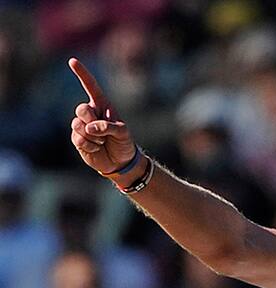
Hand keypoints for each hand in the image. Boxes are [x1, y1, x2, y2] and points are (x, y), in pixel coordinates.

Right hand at [68, 58, 135, 174]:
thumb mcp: (123, 132)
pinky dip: (90, 145)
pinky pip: (78, 138)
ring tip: (102, 142)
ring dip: (93, 136)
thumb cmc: (124, 142)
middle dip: (91, 120)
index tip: (72, 60)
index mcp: (102, 105)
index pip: (90, 87)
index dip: (82, 74)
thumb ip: (108, 127)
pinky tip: (97, 148)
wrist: (119, 162)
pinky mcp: (76, 138)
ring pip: (77, 125)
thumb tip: (89, 128)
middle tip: (102, 131)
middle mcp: (90, 113)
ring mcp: (81, 126)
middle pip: (81, 109)